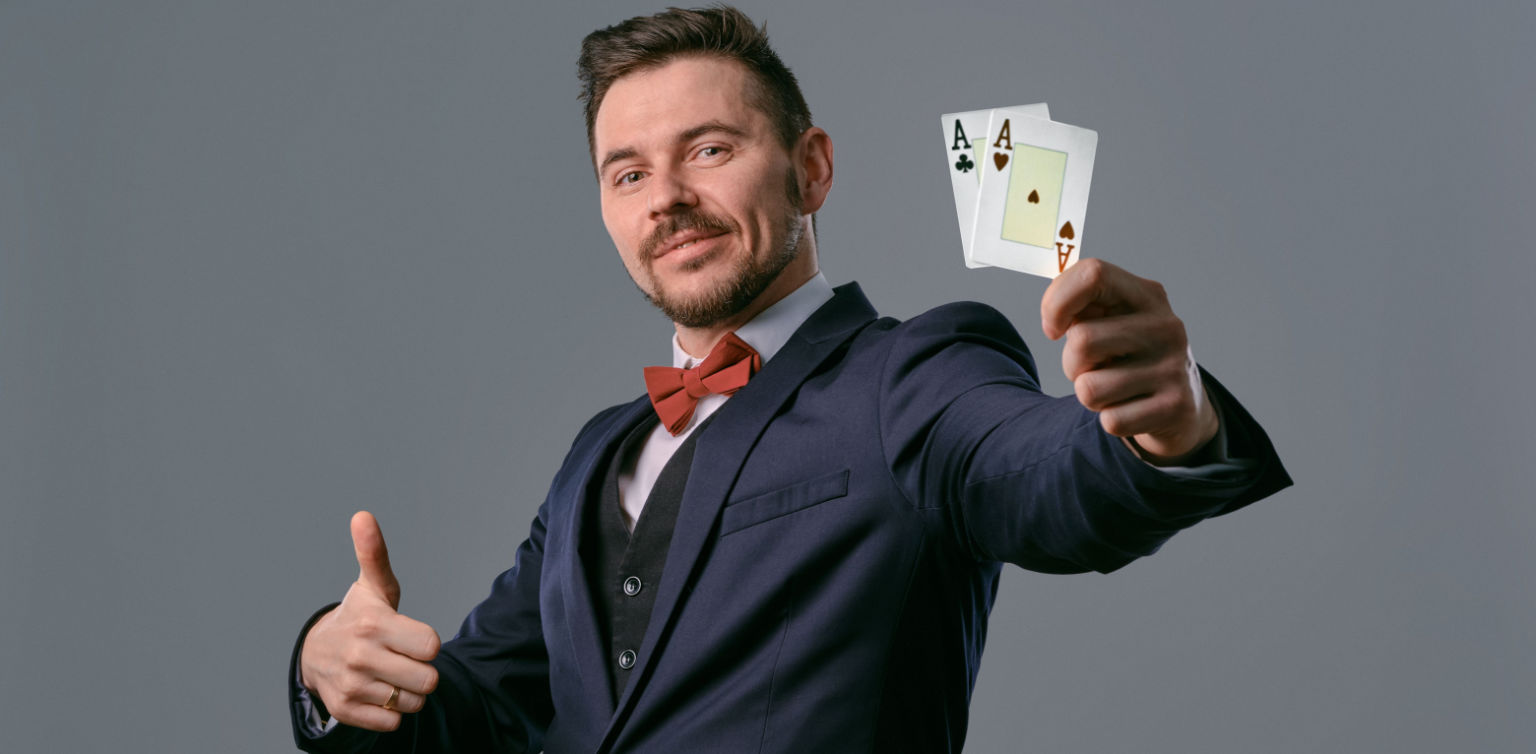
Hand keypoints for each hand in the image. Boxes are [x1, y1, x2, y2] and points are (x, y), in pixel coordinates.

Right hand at [299, 511, 441, 730]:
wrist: (315, 652)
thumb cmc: (359, 615)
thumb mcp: (372, 586)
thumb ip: (375, 553)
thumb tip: (363, 515)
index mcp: (373, 624)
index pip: (432, 646)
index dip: (428, 643)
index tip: (412, 637)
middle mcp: (359, 656)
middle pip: (428, 679)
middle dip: (424, 671)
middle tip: (405, 659)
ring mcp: (351, 686)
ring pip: (413, 703)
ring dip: (409, 692)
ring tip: (392, 674)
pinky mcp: (345, 710)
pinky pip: (393, 724)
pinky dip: (392, 711)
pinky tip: (379, 691)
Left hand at [1040, 258, 1218, 461]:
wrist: (1182, 407)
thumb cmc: (1129, 358)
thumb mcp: (1112, 323)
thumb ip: (1081, 308)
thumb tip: (1054, 316)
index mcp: (1147, 296)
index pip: (1093, 274)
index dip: (1057, 301)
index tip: (1053, 328)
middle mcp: (1166, 326)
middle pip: (1081, 341)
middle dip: (1072, 363)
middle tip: (1094, 368)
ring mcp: (1174, 366)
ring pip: (1089, 388)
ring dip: (1088, 395)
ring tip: (1113, 389)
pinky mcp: (1175, 406)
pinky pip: (1110, 420)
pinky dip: (1110, 419)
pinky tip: (1131, 408)